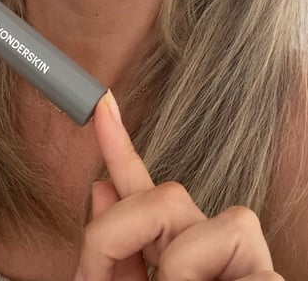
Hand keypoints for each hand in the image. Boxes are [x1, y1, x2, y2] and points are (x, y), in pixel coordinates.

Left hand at [75, 91, 281, 280]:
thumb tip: (101, 188)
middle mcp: (216, 249)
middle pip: (168, 196)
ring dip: (174, 270)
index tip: (101, 106)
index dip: (121, 150)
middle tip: (96, 276)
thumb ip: (115, 258)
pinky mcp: (273, 278)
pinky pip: (243, 259)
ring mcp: (249, 262)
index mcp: (180, 254)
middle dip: (121, 229)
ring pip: (200, 217)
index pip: (150, 197)